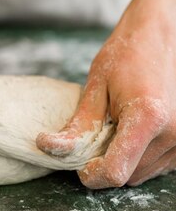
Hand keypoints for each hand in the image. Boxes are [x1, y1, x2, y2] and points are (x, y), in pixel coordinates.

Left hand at [36, 0, 175, 187]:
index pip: (116, 172)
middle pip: (127, 175)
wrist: (158, 35)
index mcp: (148, 117)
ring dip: (123, 159)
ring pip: (141, 173)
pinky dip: (138, 155)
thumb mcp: (95, 85)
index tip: (78, 163)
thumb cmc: (126, 53)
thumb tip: (48, 147)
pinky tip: (132, 127)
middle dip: (105, 162)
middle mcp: (173, 134)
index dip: (91, 174)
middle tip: (97, 130)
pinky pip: (155, 165)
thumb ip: (78, 124)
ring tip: (117, 123)